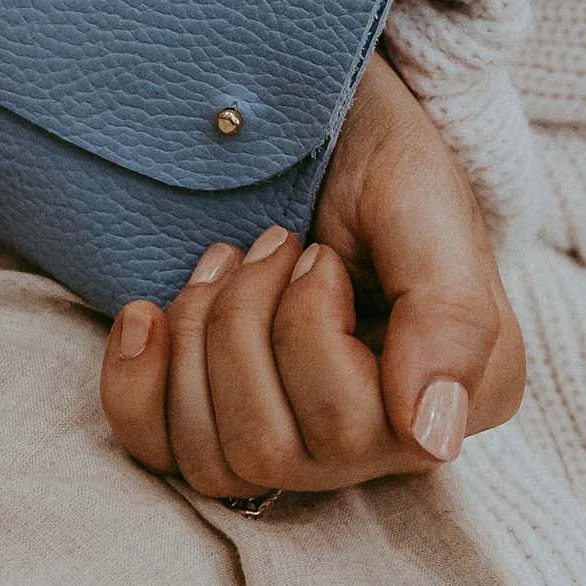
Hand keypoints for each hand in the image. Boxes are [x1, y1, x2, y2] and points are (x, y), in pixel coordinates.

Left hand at [99, 46, 524, 492]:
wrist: (316, 127)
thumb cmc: (378, 166)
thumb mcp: (422, 210)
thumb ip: (450, 317)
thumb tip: (432, 439)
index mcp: (446, 407)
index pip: (350, 432)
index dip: (307, 326)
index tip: (318, 254)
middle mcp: (376, 447)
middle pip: (268, 450)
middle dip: (242, 322)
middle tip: (267, 244)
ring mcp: (298, 445)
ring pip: (212, 459)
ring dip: (196, 338)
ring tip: (225, 261)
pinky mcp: (225, 423)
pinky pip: (160, 454)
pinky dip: (136, 384)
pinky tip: (145, 314)